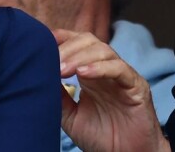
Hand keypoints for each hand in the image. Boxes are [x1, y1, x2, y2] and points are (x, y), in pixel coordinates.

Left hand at [54, 29, 169, 151]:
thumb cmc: (103, 137)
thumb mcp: (72, 117)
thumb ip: (59, 98)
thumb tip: (39, 79)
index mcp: (91, 72)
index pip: (78, 43)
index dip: (63, 38)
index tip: (43, 41)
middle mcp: (106, 69)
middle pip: (89, 41)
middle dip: (69, 48)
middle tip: (52, 61)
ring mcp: (122, 75)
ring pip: (104, 51)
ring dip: (81, 56)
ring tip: (63, 69)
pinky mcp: (136, 85)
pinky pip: (120, 69)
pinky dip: (101, 68)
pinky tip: (84, 73)